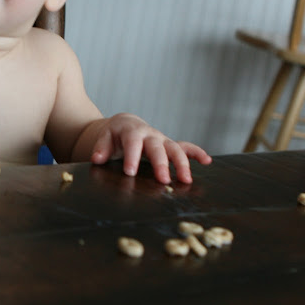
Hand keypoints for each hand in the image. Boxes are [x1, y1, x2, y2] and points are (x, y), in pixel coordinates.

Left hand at [89, 113, 211, 183]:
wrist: (125, 124)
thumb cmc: (115, 134)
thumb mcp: (105, 137)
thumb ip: (101, 148)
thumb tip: (97, 159)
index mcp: (132, 131)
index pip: (132, 143)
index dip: (132, 157)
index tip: (130, 172)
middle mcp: (150, 135)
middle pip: (157, 148)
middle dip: (161, 164)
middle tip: (163, 180)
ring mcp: (162, 140)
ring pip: (175, 149)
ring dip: (182, 164)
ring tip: (186, 180)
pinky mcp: (169, 145)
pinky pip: (186, 147)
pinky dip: (197, 153)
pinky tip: (207, 161)